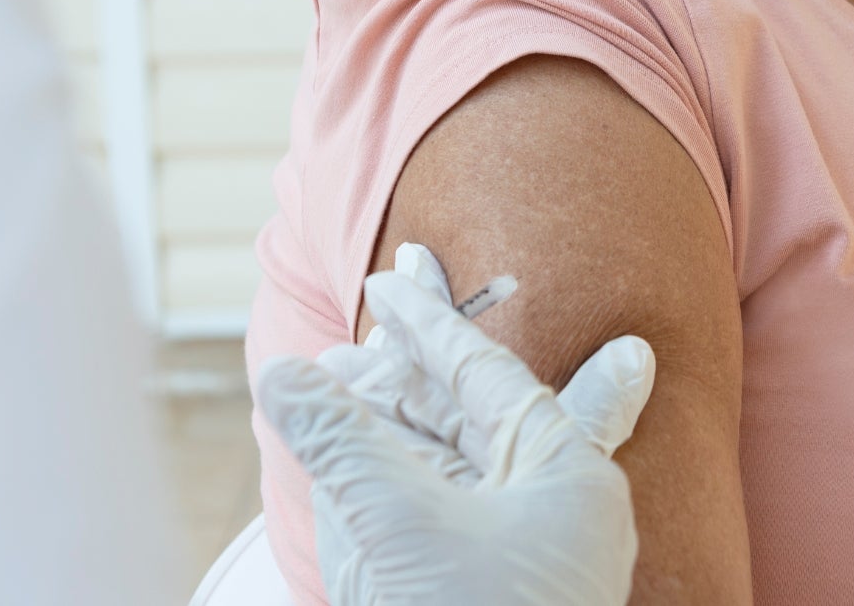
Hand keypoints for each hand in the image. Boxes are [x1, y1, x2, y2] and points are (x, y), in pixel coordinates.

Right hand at [258, 249, 655, 605]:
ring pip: (450, 463)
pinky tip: (347, 440)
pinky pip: (434, 514)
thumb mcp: (396, 523)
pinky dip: (390, 476)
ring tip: (341, 370)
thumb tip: (283, 377)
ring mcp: (516, 553)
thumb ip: (340, 441)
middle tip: (383, 297)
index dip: (432, 322)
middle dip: (417, 362)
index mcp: (570, 476)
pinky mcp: (474, 587)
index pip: (488, 373)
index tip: (394, 278)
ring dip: (396, 415)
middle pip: (474, 411)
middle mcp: (554, 508)